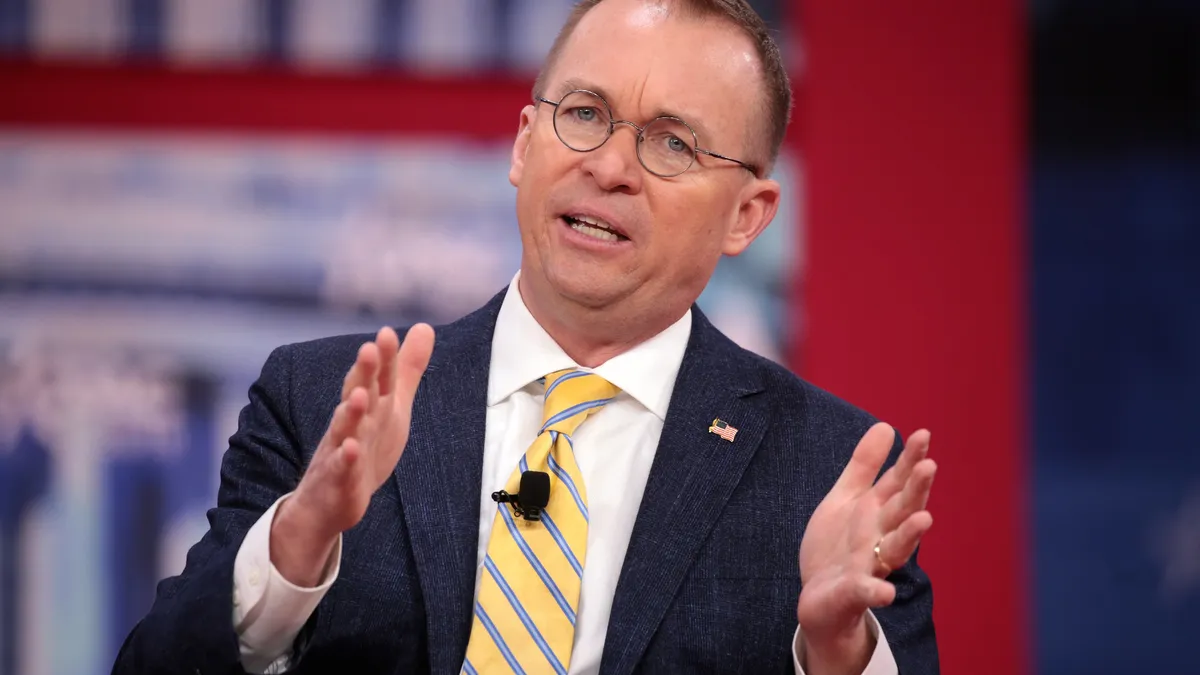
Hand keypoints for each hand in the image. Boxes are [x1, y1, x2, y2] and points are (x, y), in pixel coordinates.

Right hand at [271, 324, 433, 585]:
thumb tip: (425, 327)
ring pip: (345, 428)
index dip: (382, 357)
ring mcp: (341, 449)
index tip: (388, 333)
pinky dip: (345, 459)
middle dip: (363, 373)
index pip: (375, 377)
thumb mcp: (392, 405)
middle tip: (369, 349)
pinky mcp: (339, 480)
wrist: (330, 499)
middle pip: (358, 394)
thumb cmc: (365, 444)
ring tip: (360, 395)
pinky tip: (350, 450)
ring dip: (351, 412)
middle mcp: (352, 422)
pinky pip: (341, 469)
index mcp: (368, 405)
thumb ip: (406, 368)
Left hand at [796, 423, 935, 673]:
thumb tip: (886, 426)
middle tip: (929, 466)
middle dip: (915, 490)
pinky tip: (885, 593)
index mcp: (878, 513)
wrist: (820, 600)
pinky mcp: (854, 593)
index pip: (898, 483)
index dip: (909, 460)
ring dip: (909, 535)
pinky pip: (867, 593)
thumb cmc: (837, 547)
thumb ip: (864, 467)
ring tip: (924, 518)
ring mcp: (870, 566)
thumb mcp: (846, 500)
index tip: (922, 434)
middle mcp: (881, 537)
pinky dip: (876, 593)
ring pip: (895, 549)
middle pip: (902, 511)